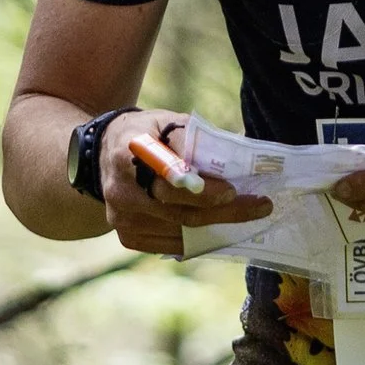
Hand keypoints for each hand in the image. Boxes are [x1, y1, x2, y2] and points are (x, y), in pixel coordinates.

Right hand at [98, 109, 267, 254]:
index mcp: (130, 149)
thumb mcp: (166, 120)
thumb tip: (237, 156)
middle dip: (225, 209)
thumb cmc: (148, 134)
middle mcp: (121, 187)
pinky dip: (200, 238)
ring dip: (219, 225)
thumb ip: (193, 138)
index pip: (165, 171)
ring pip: (180, 229)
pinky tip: (222, 228)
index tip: (231, 190)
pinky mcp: (126, 236)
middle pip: (179, 207)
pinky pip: (171, 243)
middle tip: (260, 205)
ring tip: (250, 214)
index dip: (197, 186)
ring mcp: (122, 216)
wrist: (104, 155)